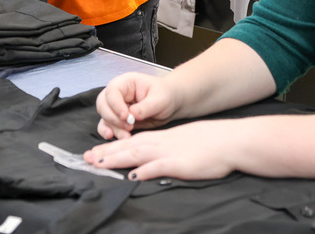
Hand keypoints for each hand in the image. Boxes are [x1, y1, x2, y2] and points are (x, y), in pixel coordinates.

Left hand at [84, 119, 237, 180]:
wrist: (229, 140)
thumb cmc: (208, 143)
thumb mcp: (182, 142)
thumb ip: (164, 151)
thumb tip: (148, 162)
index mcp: (161, 138)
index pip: (130, 142)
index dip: (110, 148)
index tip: (94, 153)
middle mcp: (160, 143)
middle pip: (128, 147)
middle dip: (105, 153)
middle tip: (85, 158)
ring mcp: (169, 152)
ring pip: (137, 154)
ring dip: (116, 159)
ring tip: (98, 163)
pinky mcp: (180, 163)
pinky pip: (159, 166)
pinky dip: (145, 170)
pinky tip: (133, 175)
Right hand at [94, 73, 178, 140]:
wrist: (170, 105)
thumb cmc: (165, 95)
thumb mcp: (160, 99)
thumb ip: (146, 106)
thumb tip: (132, 114)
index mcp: (126, 83)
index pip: (113, 91)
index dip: (116, 104)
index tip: (125, 116)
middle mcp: (118, 94)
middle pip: (103, 104)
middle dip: (113, 118)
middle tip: (128, 126)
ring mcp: (116, 107)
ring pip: (104, 117)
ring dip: (112, 128)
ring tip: (126, 136)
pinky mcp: (117, 120)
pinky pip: (107, 126)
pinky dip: (109, 132)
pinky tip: (113, 137)